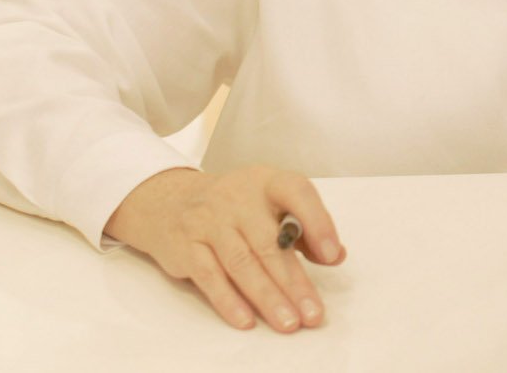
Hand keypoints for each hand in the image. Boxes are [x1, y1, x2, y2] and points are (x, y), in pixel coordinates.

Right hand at [104, 165, 345, 331]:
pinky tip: (247, 320)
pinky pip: (210, 277)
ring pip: (242, 263)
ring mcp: (209, 221)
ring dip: (267, 297)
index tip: (331, 256)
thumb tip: (335, 255)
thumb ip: (304, 229)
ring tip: (288, 322)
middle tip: (312, 313)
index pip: (297, 193)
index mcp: (267, 182)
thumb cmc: (236, 208)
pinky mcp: (186, 247)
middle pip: (269, 243)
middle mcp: (237, 198)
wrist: (171, 202)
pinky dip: (229, 300)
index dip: (317, 222)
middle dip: (294, 282)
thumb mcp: (270, 205)